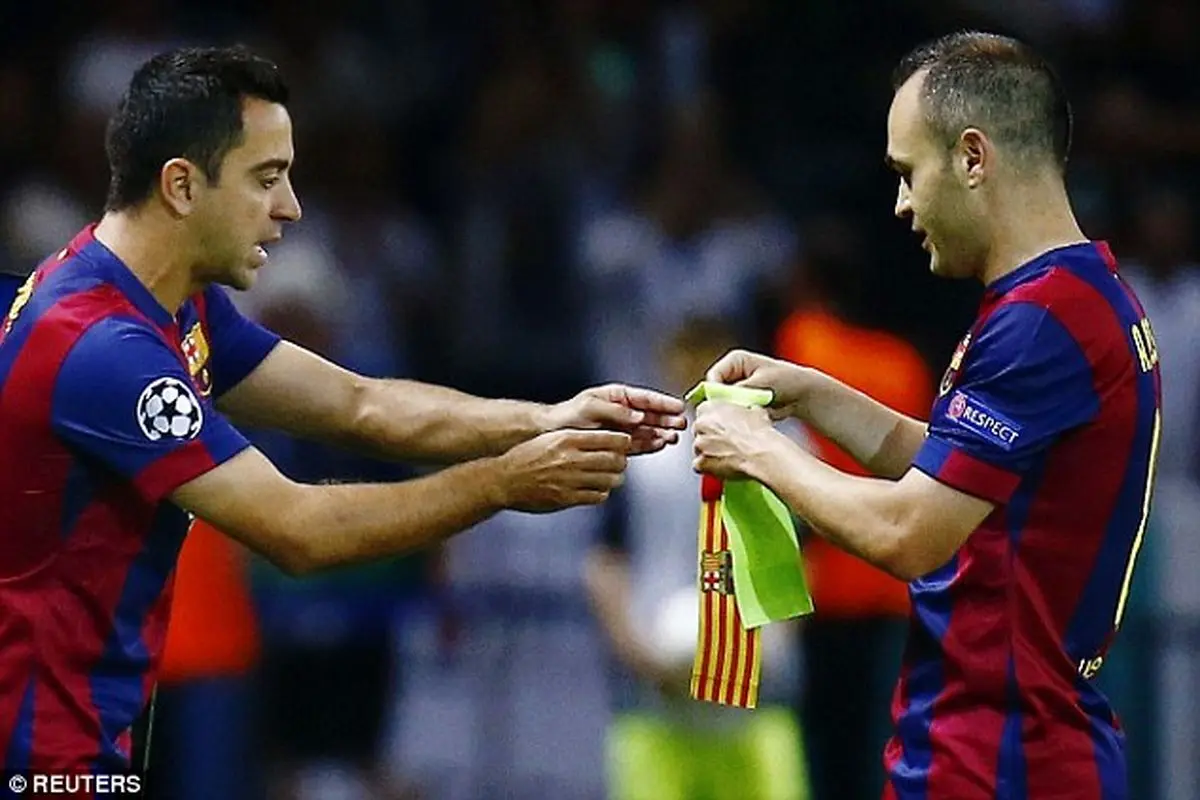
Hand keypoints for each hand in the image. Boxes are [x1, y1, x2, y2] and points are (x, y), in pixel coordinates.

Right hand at [497, 429, 630, 511]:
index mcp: (567, 439)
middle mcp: (571, 459)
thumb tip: (606, 440)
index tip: (624, 444)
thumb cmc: (527, 457)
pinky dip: (601, 492)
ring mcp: (570, 480)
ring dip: (614, 478)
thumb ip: (577, 438)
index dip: (622, 442)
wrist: (504, 480)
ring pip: (610, 479)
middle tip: (618, 462)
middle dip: (621, 461)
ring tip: (609, 476)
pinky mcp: (567, 498)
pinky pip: (598, 496)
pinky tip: (595, 489)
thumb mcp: (551, 438)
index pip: (610, 439)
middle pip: (615, 460)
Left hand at [545, 384, 686, 454]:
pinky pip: (639, 443)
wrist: (555, 432)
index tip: (678, 406)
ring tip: (673, 437)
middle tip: (681, 423)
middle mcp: (624, 412)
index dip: (663, 402)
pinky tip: (661, 444)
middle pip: (652, 414)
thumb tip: (637, 416)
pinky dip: (651, 444)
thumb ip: (616, 411)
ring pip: (649, 429)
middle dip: (668, 418)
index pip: (646, 398)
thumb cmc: (569, 414)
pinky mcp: (620, 442)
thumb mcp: (591, 406)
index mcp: (618, 396)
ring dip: (663, 432)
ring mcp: (623, 428)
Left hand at [692, 402, 774, 479]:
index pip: (705, 412)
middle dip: (710, 436)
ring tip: (726, 456)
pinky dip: (708, 468)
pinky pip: (699, 466)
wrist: (760, 454)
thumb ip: (746, 412)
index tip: (722, 426)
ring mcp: (699, 444)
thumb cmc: (758, 434)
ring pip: (699, 448)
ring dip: (709, 452)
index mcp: (711, 408)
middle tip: (726, 442)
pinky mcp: (701, 463)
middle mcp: (701, 424)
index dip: (715, 421)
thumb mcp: (756, 412)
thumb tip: (751, 413)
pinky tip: (721, 467)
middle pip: (700, 430)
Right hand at [705, 349, 816, 420]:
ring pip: (722, 405)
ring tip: (750, 415)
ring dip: (733, 412)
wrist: (802, 394)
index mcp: (734, 360)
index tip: (722, 406)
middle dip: (723, 404)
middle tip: (736, 414)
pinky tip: (752, 419)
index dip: (714, 392)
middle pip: (714, 392)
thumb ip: (740, 391)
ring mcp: (734, 390)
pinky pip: (732, 414)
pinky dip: (740, 419)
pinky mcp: (740, 404)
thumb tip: (721, 402)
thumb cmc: (786, 380)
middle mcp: (731, 374)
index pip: (713, 376)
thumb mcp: (762, 383)